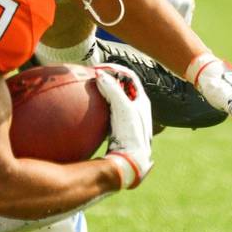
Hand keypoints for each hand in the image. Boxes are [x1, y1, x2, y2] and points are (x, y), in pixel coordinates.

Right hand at [94, 63, 152, 188]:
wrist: (131, 163)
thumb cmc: (130, 135)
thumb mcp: (122, 109)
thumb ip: (112, 90)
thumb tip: (100, 74)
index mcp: (142, 100)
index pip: (129, 76)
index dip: (114, 69)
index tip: (97, 69)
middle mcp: (137, 108)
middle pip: (123, 85)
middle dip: (108, 78)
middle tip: (93, 75)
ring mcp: (129, 119)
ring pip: (116, 98)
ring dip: (104, 90)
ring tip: (91, 88)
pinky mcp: (120, 129)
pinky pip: (110, 110)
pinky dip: (101, 104)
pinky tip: (90, 109)